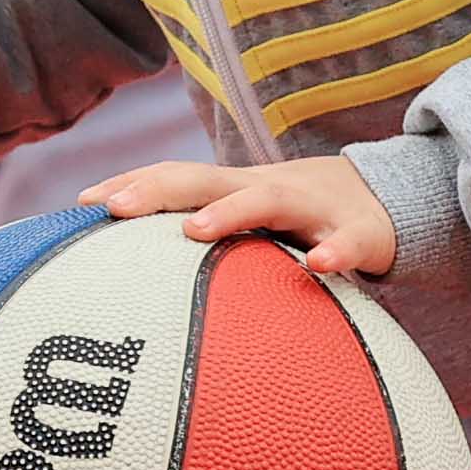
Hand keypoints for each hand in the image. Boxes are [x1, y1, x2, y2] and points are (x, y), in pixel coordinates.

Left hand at [79, 154, 398, 276]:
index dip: (131, 185)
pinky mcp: (362, 232)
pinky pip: (349, 241)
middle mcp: (266, 189)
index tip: (81, 204)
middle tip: (114, 209)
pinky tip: (319, 267)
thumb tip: (141, 291)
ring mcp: (313, 207)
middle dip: (156, 188)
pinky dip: (334, 252)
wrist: (389, 200)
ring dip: (229, 211)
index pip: (174, 179)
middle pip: (203, 178)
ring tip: (192, 230)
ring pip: (268, 198)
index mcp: (234, 191)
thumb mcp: (253, 230)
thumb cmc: (300, 226)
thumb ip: (206, 250)